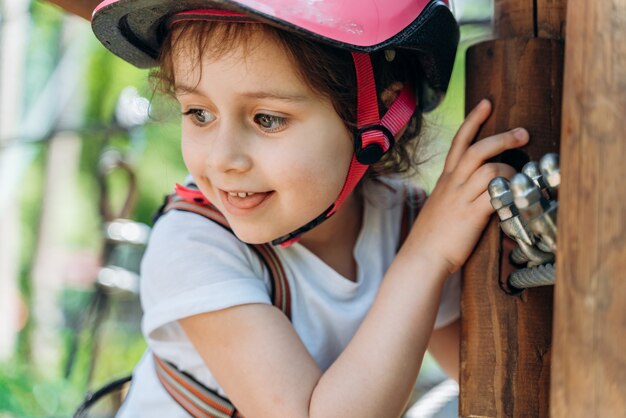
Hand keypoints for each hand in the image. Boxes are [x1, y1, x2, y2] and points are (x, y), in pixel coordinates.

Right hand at [409, 99, 527, 272]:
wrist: (422, 256)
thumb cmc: (432, 234)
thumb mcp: (441, 204)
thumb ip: (456, 192)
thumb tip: (475, 186)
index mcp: (446, 179)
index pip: (459, 142)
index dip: (473, 121)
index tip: (486, 104)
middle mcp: (453, 184)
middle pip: (477, 149)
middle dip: (502, 138)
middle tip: (523, 133)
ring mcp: (461, 198)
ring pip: (489, 170)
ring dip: (511, 170)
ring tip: (521, 178)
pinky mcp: (472, 215)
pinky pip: (495, 195)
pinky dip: (509, 192)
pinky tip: (516, 196)